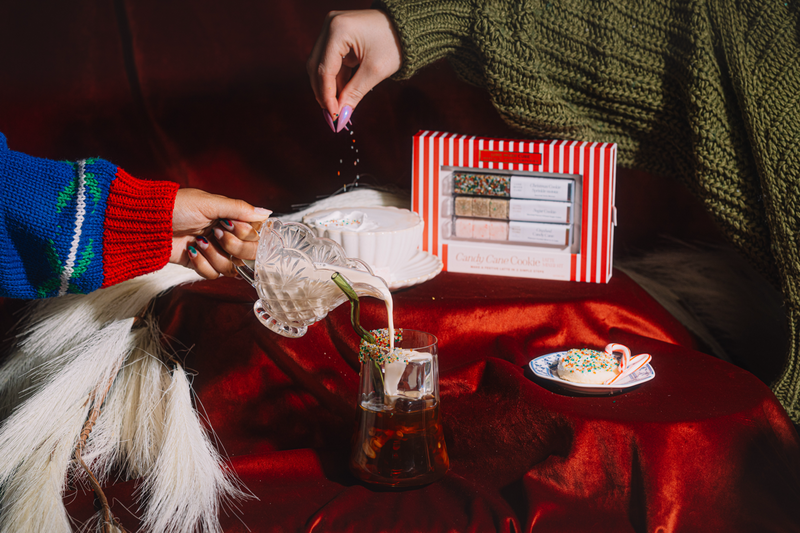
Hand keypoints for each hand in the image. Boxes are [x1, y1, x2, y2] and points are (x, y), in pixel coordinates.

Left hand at [170, 188, 270, 278]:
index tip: (231, 224)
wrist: (148, 223)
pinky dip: (201, 263)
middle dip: (233, 245)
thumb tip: (267, 212)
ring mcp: (214, 252)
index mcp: (231, 218)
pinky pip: (213, 274)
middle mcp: (226, 236)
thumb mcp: (210, 203)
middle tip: (216, 233)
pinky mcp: (200, 264)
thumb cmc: (176, 206)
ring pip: (231, 267)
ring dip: (214, 254)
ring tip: (199, 242)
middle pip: (249, 253)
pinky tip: (191, 251)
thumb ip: (240, 209)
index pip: (256, 234)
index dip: (247, 233)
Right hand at [307, 9, 401, 131]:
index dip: (326, 96)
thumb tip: (341, 116)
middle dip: (324, 93)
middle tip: (333, 115)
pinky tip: (342, 96)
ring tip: (339, 108)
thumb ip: (354, 94)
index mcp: (338, 30)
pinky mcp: (337, 37)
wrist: (407, 27)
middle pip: (316, 67)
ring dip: (329, 88)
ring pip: (321, 66)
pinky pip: (331, 63)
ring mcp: (332, 30)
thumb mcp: (375, 71)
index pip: (324, 70)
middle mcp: (330, 26)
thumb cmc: (395, 42)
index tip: (333, 116)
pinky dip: (336, 80)